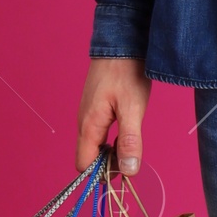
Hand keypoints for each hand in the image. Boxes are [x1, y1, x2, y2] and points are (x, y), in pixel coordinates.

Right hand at [76, 56, 150, 174]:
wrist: (122, 42)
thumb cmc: (127, 72)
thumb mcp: (133, 108)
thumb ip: (130, 141)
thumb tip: (127, 171)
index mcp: (89, 125)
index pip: (84, 164)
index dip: (101, 174)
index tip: (122, 173)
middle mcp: (84, 122)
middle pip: (89, 157)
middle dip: (107, 165)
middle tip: (131, 159)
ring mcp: (89, 114)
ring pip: (94, 145)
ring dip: (111, 152)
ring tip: (132, 146)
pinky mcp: (96, 108)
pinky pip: (99, 133)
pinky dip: (111, 140)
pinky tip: (127, 133)